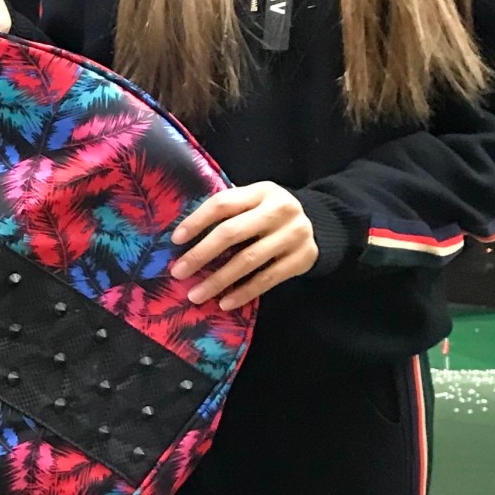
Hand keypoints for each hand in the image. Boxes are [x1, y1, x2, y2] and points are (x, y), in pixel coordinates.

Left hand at [169, 182, 317, 310]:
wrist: (319, 224)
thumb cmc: (270, 215)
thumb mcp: (254, 202)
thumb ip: (228, 212)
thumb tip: (183, 237)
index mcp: (261, 191)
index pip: (223, 204)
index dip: (197, 221)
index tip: (175, 240)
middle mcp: (279, 209)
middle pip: (232, 232)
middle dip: (201, 254)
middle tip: (179, 272)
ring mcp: (293, 234)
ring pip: (248, 259)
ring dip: (218, 280)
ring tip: (196, 295)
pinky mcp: (302, 258)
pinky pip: (267, 279)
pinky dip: (244, 293)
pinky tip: (225, 303)